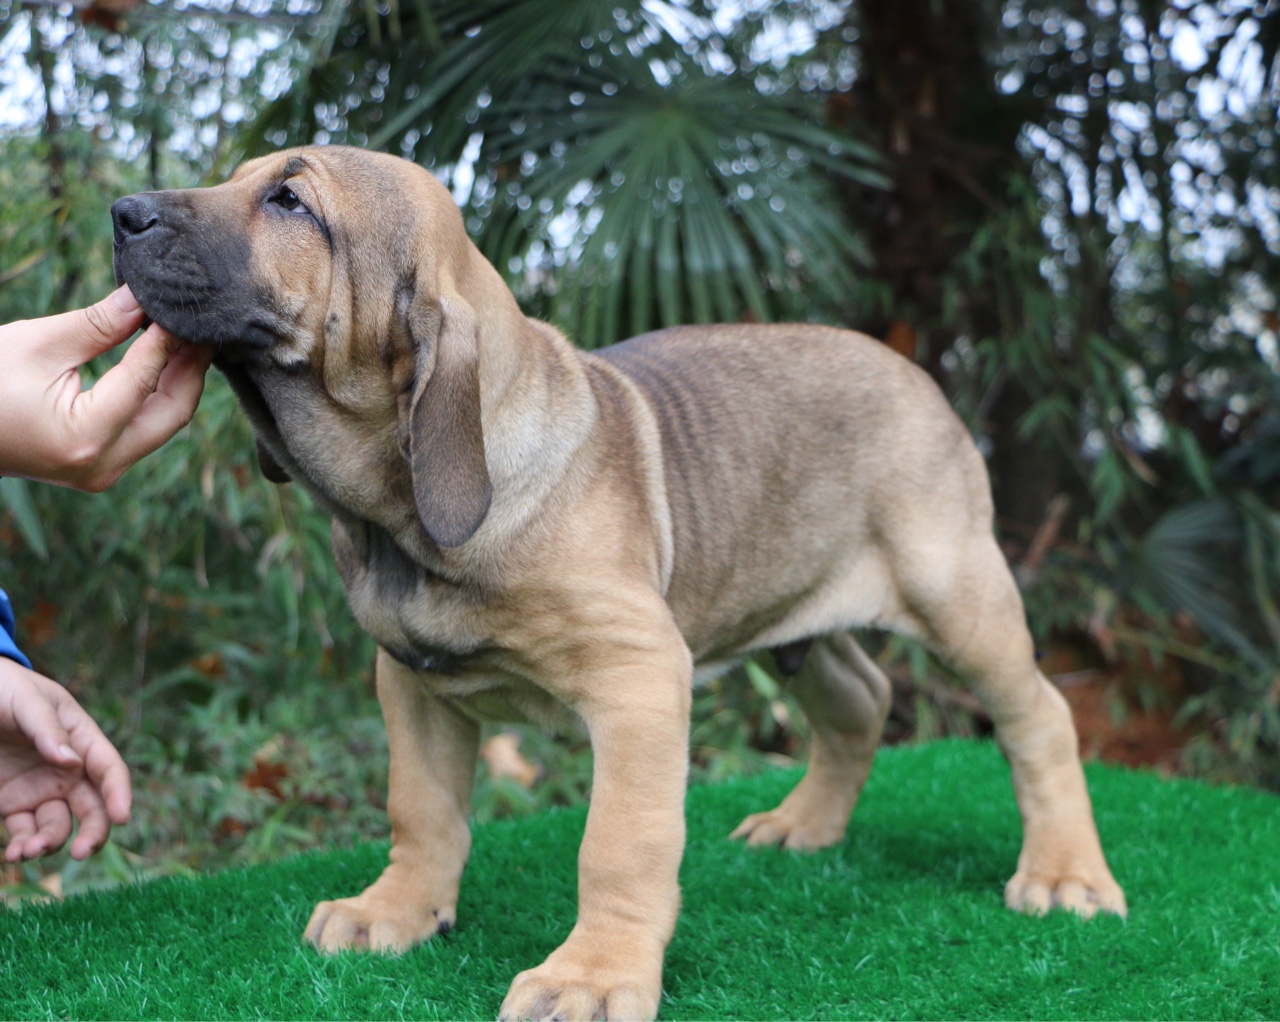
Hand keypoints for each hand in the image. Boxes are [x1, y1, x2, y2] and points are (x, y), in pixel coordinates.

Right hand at [0, 286, 213, 490]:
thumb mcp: (37, 344)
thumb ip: (100, 324)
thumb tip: (146, 298)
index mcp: (87, 437)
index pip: (146, 379)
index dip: (169, 339)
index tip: (186, 308)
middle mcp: (104, 465)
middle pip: (174, 411)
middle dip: (192, 366)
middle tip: (207, 325)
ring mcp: (103, 473)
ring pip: (164, 423)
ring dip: (179, 380)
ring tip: (191, 337)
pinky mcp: (99, 468)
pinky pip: (144, 429)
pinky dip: (158, 396)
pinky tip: (166, 362)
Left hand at [0, 657, 131, 860]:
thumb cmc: (5, 689)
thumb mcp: (27, 701)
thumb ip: (48, 729)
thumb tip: (71, 762)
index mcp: (82, 739)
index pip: (109, 770)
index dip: (119, 794)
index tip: (122, 817)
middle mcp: (68, 770)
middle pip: (93, 808)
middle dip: (93, 833)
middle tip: (81, 852)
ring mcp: (42, 789)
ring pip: (59, 826)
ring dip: (50, 843)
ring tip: (27, 851)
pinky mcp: (15, 804)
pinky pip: (25, 832)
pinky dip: (23, 847)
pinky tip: (15, 853)